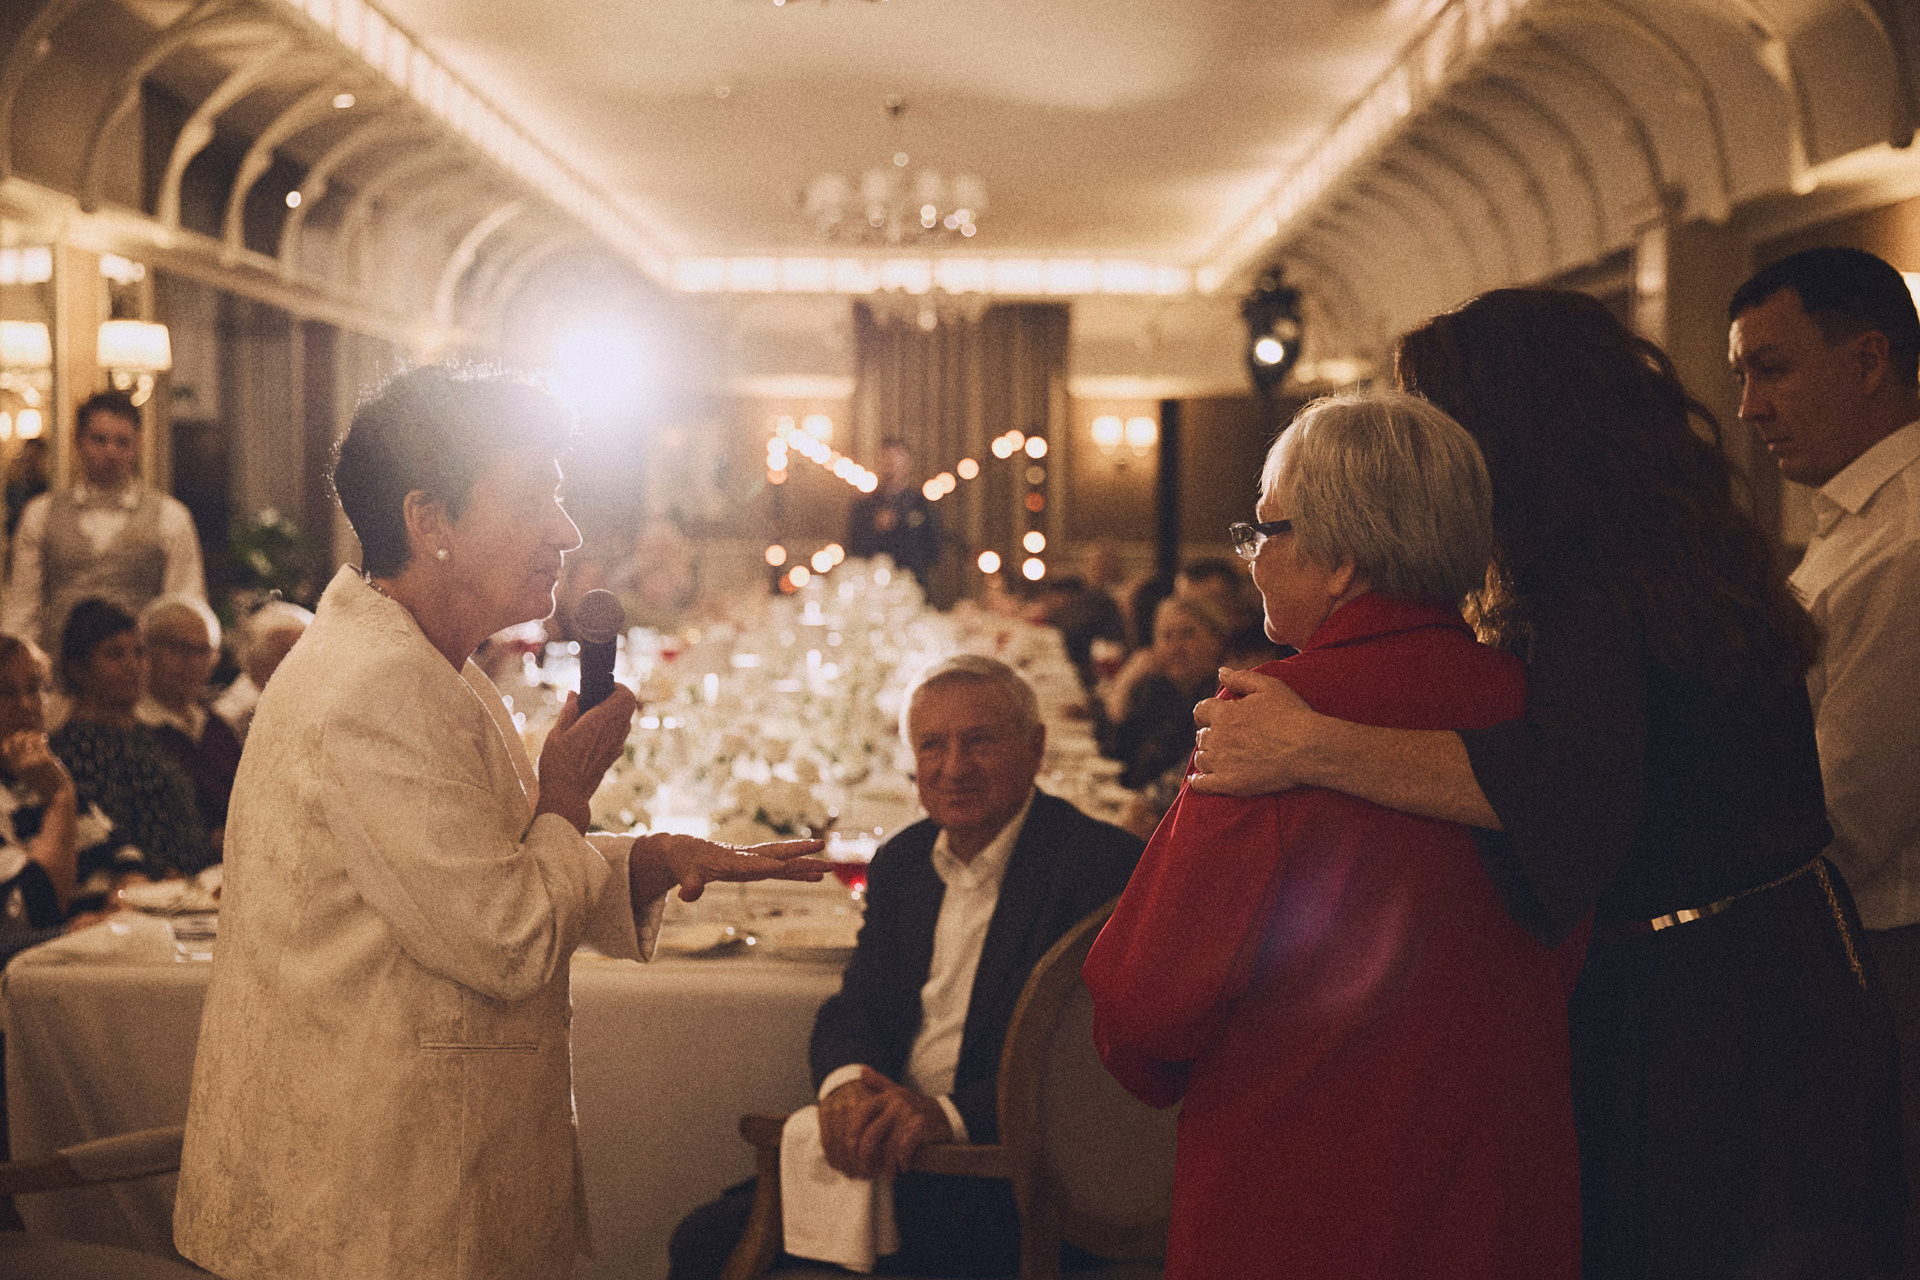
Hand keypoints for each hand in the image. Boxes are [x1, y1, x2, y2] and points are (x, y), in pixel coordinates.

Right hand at [1, 730, 70, 800]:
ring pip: (28, 740)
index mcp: (16, 769)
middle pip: (16, 742)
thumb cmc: (43, 782)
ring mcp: (33, 761)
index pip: (6, 749)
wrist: (57, 792)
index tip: (17, 738)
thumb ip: (22, 764)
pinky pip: (40, 743)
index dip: (10, 741)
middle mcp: (22, 765)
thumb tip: (22, 749)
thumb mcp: (28, 775)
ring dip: (33, 735)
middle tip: (29, 734)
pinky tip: (44, 737)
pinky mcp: (45, 759)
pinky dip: (41, 737)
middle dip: (21, 735)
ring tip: (38, 736)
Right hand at [535, 687, 637, 833]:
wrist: (567, 797)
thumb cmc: (557, 766)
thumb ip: (568, 711)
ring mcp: (616, 745)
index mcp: (599, 723)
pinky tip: (591, 734)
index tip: (601, 686)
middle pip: (629, 705)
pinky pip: (620, 734)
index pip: (625, 695)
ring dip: (613, 713)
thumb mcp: (556, 734)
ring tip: (590, 716)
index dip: (617, 686)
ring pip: (626, 719)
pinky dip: (611, 727)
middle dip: (615, 697)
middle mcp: (613, 733)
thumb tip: (574, 694)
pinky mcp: (614, 756)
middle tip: (595, 698)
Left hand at [629, 834, 829, 904]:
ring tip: (830, 867)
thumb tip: (686, 896)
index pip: (750, 863)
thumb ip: (689, 885)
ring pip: (785, 862)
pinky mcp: (756, 867)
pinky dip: (798, 873)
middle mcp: (747, 858)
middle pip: (777, 855)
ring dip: (806, 864)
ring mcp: (753, 862)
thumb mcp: (684, 873)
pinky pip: (782, 870)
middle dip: (799, 855)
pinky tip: (816, 877)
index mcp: (730, 860)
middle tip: (822, 852)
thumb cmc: (685, 862)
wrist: (686, 851)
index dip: (764, 865)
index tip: (783, 865)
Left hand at [819, 1068, 953, 1179]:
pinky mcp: (922, 1125)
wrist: (949, 1115)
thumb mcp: (899, 1093)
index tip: (851, 1151)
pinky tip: (904, 1167)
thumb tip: (862, 1070)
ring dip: (887, 1164)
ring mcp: (910, 1113)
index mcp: (888, 1096)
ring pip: (889, 1145)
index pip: (861, 1113)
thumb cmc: (918, 1108)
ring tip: (888, 1173)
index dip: (852, 1134)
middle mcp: (897, 1103)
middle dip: (866, 1156)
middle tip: (867, 1169)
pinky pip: (905, 1147)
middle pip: (871, 1134)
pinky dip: (903, 1160)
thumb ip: (879, 1083)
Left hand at [1189, 666, 1321, 795]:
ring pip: (1201, 759)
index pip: (1201, 711)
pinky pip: (1201, 784)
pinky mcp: (1229, 784)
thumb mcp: (1269, 687)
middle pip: (1201, 736)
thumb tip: (1220, 672)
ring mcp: (1222, 762)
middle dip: (1211, 735)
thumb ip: (1241, 678)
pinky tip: (1199, 780)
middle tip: (1226, 739)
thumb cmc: (1292, 715)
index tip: (1213, 718)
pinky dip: (1198, 781)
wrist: (1308, 748)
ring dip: (1207, 756)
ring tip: (1219, 757)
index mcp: (1225, 713)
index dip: (1206, 713)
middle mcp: (1218, 737)